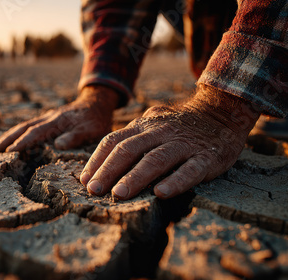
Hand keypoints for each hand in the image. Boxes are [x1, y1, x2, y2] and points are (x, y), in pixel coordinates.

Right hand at [0, 85, 120, 151]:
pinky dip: (18, 133)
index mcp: (57, 121)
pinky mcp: (48, 120)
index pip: (36, 132)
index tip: (10, 150)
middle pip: (24, 128)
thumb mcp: (92, 130)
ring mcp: (47, 118)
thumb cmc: (96, 119)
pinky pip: (29, 126)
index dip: (23, 141)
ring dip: (9, 135)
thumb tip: (58, 145)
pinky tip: (12, 140)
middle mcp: (49, 118)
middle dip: (8, 138)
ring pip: (24, 126)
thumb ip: (76, 136)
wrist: (97, 102)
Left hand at [80, 85, 260, 199]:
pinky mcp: (208, 156)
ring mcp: (184, 143)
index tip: (85, 180)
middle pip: (129, 149)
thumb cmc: (178, 128)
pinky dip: (175, 181)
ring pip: (156, 159)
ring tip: (119, 193)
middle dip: (108, 170)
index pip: (113, 141)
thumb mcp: (151, 126)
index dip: (97, 161)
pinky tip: (161, 193)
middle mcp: (160, 132)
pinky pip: (191, 169)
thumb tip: (100, 169)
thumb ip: (130, 142)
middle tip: (95, 190)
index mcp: (143, 125)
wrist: (222, 113)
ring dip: (135, 177)